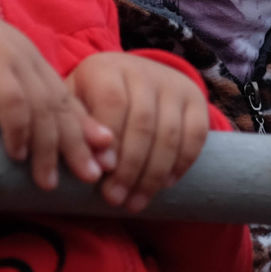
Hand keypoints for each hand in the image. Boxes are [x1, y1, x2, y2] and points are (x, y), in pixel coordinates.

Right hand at [0, 0, 113, 190]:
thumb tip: (18, 143)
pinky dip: (18, 131)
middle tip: (92, 177)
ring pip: (43, 108)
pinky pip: (13, 102)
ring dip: (48, 149)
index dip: (85, 127)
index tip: (103, 156)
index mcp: (28, 58)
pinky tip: (16, 156)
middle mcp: (26, 55)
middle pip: (62, 105)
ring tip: (48, 182)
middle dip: (80, 143)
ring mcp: (10, 57)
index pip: (64, 96)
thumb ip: (2, 102)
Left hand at [67, 53, 209, 212]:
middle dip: (129, 168)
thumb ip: (80, 130)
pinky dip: (181, 164)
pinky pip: (196, 136)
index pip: (113, 102)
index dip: (110, 140)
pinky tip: (164, 185)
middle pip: (143, 123)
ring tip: (135, 203)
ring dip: (152, 175)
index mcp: (106, 68)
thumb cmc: (91, 101)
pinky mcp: (196, 98)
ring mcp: (173, 84)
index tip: (101, 174)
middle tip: (115, 199)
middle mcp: (143, 71)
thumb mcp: (75, 107)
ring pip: (169, 134)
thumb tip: (94, 164)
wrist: (129, 77)